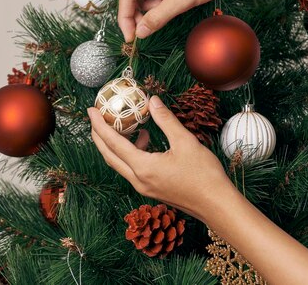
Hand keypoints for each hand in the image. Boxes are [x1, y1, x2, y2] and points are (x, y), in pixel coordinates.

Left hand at [87, 95, 232, 219]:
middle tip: (96, 116)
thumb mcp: (185, 142)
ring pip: (120, 163)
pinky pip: (132, 168)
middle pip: (109, 155)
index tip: (91, 110)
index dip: (100, 125)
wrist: (216, 205)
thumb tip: (152, 101)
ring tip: (124, 124)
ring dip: (116, 144)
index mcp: (143, 167)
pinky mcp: (152, 189)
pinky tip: (146, 139)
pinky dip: (131, 152)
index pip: (113, 143)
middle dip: (100, 135)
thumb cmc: (204, 175)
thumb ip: (166, 120)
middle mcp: (138, 179)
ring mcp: (144, 187)